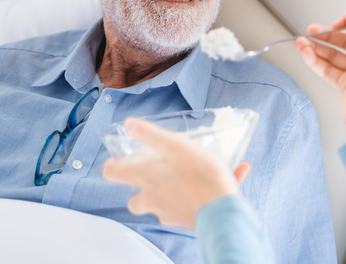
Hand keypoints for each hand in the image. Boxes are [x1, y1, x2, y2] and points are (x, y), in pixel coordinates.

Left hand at [102, 117, 250, 229]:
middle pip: (134, 199)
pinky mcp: (186, 222)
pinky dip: (203, 194)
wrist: (222, 211)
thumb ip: (151, 134)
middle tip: (157, 173)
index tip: (119, 160)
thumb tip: (129, 124)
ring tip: (197, 175)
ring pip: (162, 205)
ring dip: (172, 192)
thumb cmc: (200, 175)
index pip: (112, 173)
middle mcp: (152, 200)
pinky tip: (233, 175)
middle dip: (142, 187)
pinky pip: (190, 206)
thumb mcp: (176, 146)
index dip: (112, 165)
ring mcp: (168, 214)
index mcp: (146, 178)